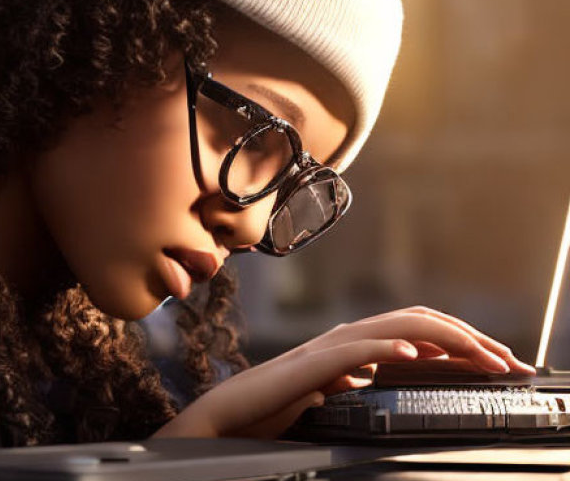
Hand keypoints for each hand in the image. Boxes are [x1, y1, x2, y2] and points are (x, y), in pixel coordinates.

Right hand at [153, 305, 534, 439]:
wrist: (228, 417)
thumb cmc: (271, 410)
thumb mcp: (327, 396)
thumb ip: (351, 381)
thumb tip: (376, 376)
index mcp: (352, 347)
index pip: (417, 332)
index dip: (462, 343)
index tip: (499, 365)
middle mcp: (346, 340)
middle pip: (419, 321)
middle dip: (471, 338)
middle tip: (510, 361)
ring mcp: (329, 349)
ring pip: (398, 327)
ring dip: (447, 339)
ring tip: (483, 356)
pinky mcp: (313, 365)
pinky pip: (358, 350)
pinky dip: (390, 348)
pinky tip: (416, 355)